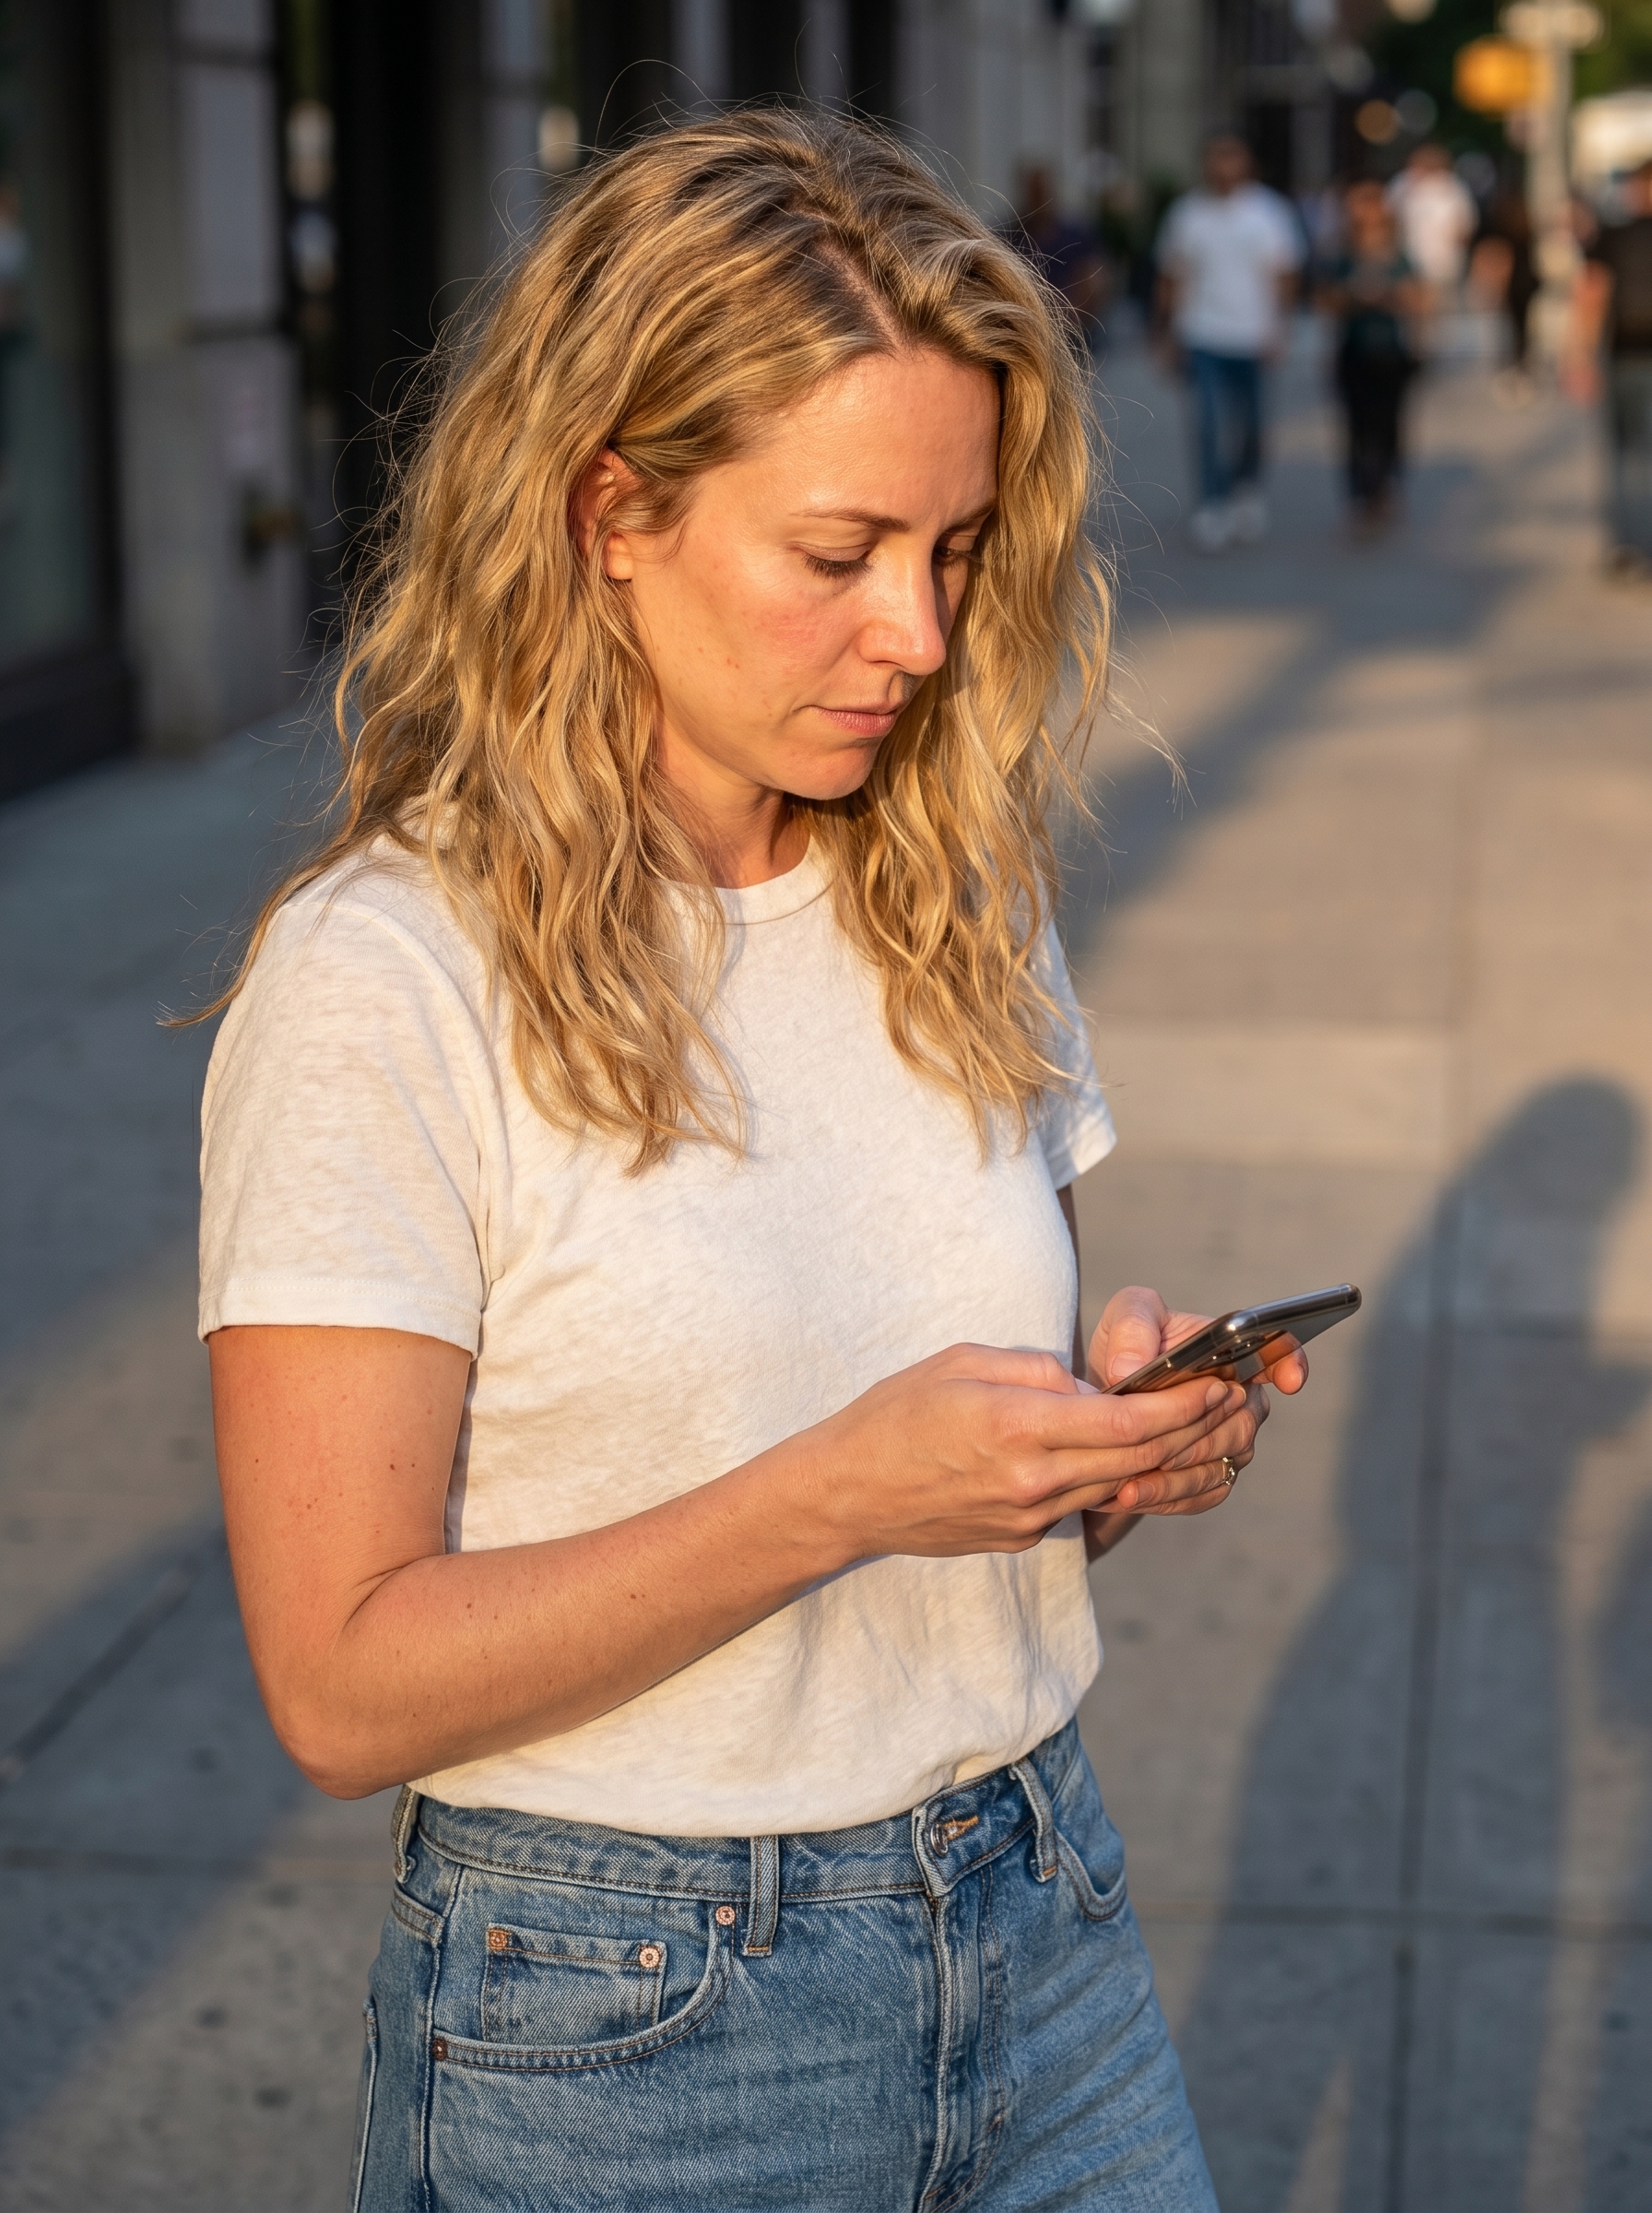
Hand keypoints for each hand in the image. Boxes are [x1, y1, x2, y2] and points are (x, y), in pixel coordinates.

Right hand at [800, 1342, 1251, 1562]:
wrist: (848, 1495)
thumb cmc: (897, 1415)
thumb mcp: (963, 1364)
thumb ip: (1038, 1370)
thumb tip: (1095, 1385)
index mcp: (1017, 1427)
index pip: (1127, 1423)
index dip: (1182, 1405)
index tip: (1215, 1383)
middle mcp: (1031, 1481)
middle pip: (1138, 1461)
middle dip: (1192, 1430)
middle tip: (1232, 1402)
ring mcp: (1029, 1517)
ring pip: (1119, 1486)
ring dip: (1165, 1458)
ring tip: (1200, 1426)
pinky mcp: (1023, 1537)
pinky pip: (1083, 1502)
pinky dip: (1116, 1478)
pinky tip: (1136, 1456)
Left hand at [1083, 1286, 1306, 1520]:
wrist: (1108, 1396)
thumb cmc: (1129, 1346)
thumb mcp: (1126, 1317)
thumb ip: (1133, 1330)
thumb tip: (1129, 1367)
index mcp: (1231, 1350)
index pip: (1279, 1352)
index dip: (1290, 1365)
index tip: (1289, 1379)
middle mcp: (1241, 1397)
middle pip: (1242, 1423)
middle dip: (1198, 1435)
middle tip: (1151, 1443)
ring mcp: (1231, 1440)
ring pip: (1223, 1463)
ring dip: (1178, 1474)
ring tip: (1132, 1482)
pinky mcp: (1213, 1475)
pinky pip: (1203, 1493)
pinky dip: (1168, 1496)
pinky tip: (1133, 1494)